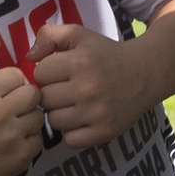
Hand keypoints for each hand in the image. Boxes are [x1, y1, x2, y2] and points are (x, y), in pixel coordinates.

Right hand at [0, 36, 50, 175]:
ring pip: (40, 116)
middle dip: (25, 100)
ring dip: (30, 119)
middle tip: (11, 110)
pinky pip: (40, 139)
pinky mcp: (22, 156)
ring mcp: (12, 136)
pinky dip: (30, 140)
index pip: (17, 75)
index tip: (2, 94)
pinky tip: (14, 143)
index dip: (12, 84)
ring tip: (13, 126)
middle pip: (33, 94)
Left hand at [27, 14, 148, 152]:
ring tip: (72, 104)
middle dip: (51, 92)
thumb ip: (50, 35)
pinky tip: (81, 119)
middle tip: (65, 89)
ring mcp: (96, 113)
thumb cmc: (106, 54)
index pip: (39, 73)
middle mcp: (87, 89)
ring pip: (54, 121)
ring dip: (59, 113)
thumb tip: (29, 57)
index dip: (47, 71)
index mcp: (80, 62)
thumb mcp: (79, 35)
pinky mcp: (104, 132)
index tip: (60, 71)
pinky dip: (72, 132)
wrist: (145, 73)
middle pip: (44, 99)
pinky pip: (70, 140)